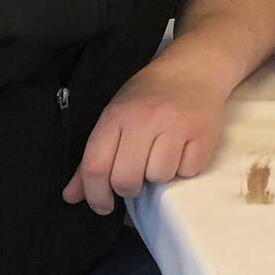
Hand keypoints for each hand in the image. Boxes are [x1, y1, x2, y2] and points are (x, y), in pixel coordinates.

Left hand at [64, 64, 225, 214]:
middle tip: (137, 178)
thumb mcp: (115, 117)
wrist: (193, 69)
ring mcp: (176, 126)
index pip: (95, 166)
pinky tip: (182, 151)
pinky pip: (188, 171)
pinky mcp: (203, 134)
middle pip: (126, 179)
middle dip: (129, 188)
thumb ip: (92, 158)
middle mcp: (145, 119)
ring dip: (159, 176)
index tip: (103, 205)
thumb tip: (71, 196)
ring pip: (159, 177)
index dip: (95, 194)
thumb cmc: (149, 96)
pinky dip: (184, 168)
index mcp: (117, 116)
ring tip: (162, 157)